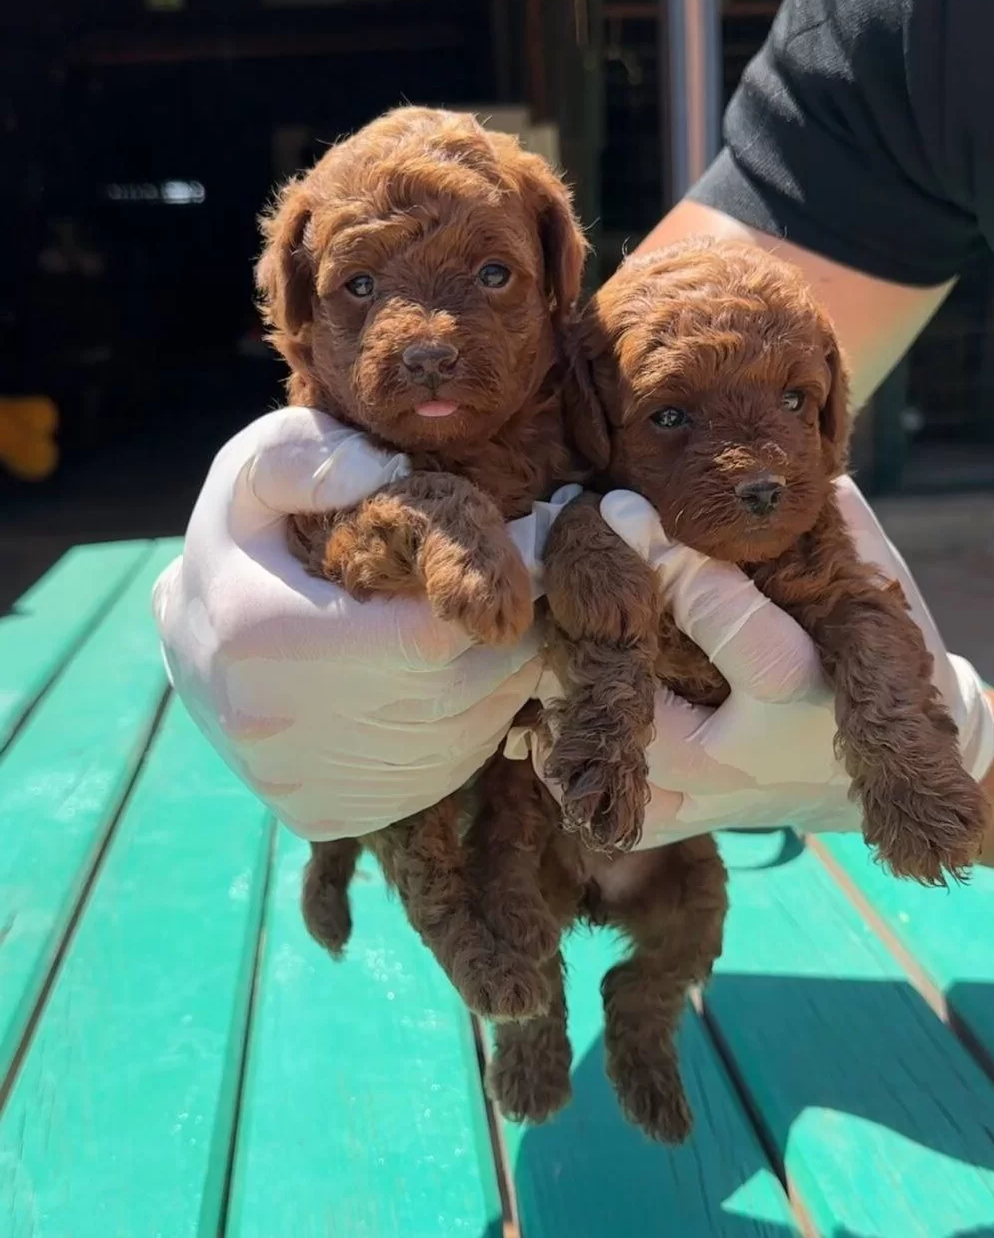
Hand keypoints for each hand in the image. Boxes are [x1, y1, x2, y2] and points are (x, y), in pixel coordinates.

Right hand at [152, 407, 575, 839]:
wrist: (192, 650)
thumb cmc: (242, 545)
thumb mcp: (254, 475)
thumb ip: (311, 457)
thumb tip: (387, 471)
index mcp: (261, 635)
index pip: (425, 639)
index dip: (491, 593)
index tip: (519, 550)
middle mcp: (279, 727)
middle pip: (455, 693)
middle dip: (509, 637)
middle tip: (522, 590)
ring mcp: (305, 782)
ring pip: (461, 740)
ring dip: (503, 683)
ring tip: (497, 630)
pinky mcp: (328, 814)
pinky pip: (441, 776)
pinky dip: (474, 729)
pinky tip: (462, 682)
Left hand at [519, 478, 993, 847]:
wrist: (899, 760)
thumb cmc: (885, 658)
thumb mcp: (876, 589)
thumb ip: (837, 533)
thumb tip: (791, 473)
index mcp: (805, 689)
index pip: (730, 624)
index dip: (668, 562)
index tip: (617, 508)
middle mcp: (756, 754)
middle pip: (658, 716)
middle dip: (603, 644)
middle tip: (568, 582)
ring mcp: (722, 796)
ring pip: (629, 766)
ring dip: (582, 707)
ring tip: (555, 642)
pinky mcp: (701, 819)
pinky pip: (626, 812)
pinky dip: (587, 773)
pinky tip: (559, 717)